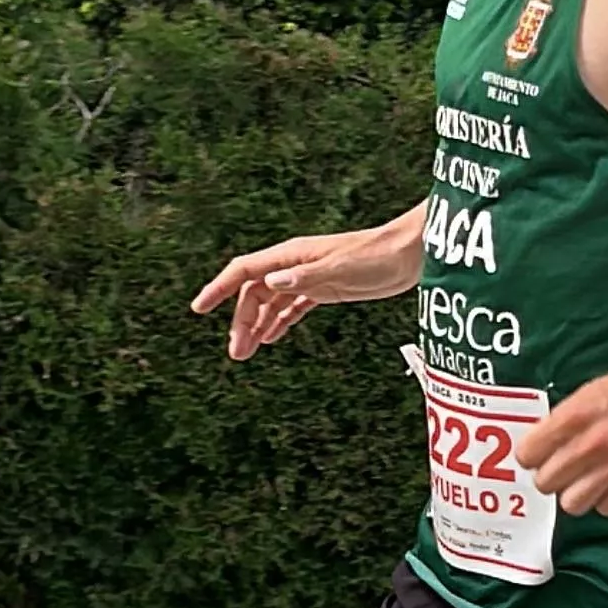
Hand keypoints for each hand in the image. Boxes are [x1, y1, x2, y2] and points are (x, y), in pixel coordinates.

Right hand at [192, 219, 420, 361]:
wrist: (409, 253)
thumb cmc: (377, 255)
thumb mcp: (341, 268)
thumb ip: (306, 277)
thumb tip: (273, 282)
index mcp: (291, 256)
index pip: (244, 271)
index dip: (219, 288)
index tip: (198, 308)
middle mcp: (294, 266)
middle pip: (254, 294)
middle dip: (241, 322)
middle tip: (236, 353)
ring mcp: (309, 278)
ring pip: (271, 303)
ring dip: (257, 327)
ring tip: (245, 353)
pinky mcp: (325, 289)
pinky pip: (292, 307)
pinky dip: (278, 323)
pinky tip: (270, 338)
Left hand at [519, 349, 607, 515]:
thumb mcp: (591, 392)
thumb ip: (564, 420)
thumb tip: (542, 443)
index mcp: (575, 416)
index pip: (528, 454)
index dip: (532, 457)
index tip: (539, 457)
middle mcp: (591, 444)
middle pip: (546, 483)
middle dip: (554, 477)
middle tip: (565, 470)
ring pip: (572, 504)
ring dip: (578, 494)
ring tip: (590, 481)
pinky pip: (606, 508)